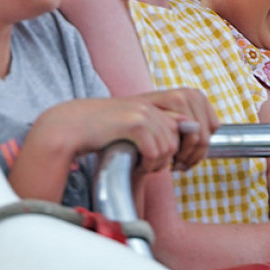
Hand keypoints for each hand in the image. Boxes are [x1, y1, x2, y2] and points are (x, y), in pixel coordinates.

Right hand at [31, 90, 210, 174]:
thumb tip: (196, 133)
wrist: (72, 127)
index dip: (197, 144)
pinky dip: (149, 164)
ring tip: (144, 164)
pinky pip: (156, 151)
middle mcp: (154, 103)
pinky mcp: (134, 123)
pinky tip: (137, 163)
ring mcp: (144, 111)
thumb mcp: (138, 125)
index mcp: (158, 101)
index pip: (196, 120)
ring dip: (160, 163)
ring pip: (170, 147)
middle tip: (168, 168)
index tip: (185, 160)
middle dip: (181, 157)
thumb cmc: (104, 130)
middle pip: (186, 136)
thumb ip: (164, 126)